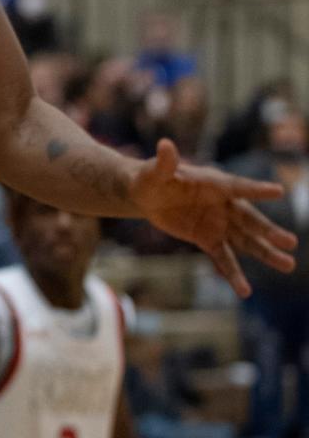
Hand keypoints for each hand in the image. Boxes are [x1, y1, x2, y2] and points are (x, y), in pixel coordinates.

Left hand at [131, 137, 297, 296]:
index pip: (237, 186)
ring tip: (288, 265)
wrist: (147, 195)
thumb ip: (165, 162)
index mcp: (213, 183)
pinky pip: (224, 258)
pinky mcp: (208, 240)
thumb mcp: (155, 171)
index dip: (256, 189)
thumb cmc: (152, 176)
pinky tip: (245, 292)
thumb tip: (165, 145)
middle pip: (249, 219)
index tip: (278, 190)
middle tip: (291, 242)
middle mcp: (222, 204)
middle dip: (268, 230)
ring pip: (245, 241)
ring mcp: (218, 223)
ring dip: (265, 253)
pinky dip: (234, 275)